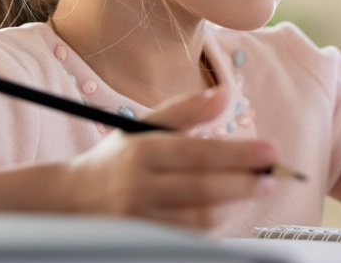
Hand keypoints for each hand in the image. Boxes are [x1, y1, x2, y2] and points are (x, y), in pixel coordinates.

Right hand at [61, 87, 277, 229]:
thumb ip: (187, 110)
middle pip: (203, 191)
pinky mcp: (140, 244)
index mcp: (141, 152)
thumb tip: (225, 96)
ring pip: (199, 220)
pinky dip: (213, 225)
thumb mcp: (146, 126)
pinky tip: (227, 210)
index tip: (271, 151)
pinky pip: (188, 238)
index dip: (239, 154)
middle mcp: (138, 188)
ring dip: (233, 206)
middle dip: (244, 184)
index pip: (198, 153)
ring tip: (253, 190)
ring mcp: (138, 222)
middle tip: (271, 177)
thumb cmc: (119, 160)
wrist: (69, 202)